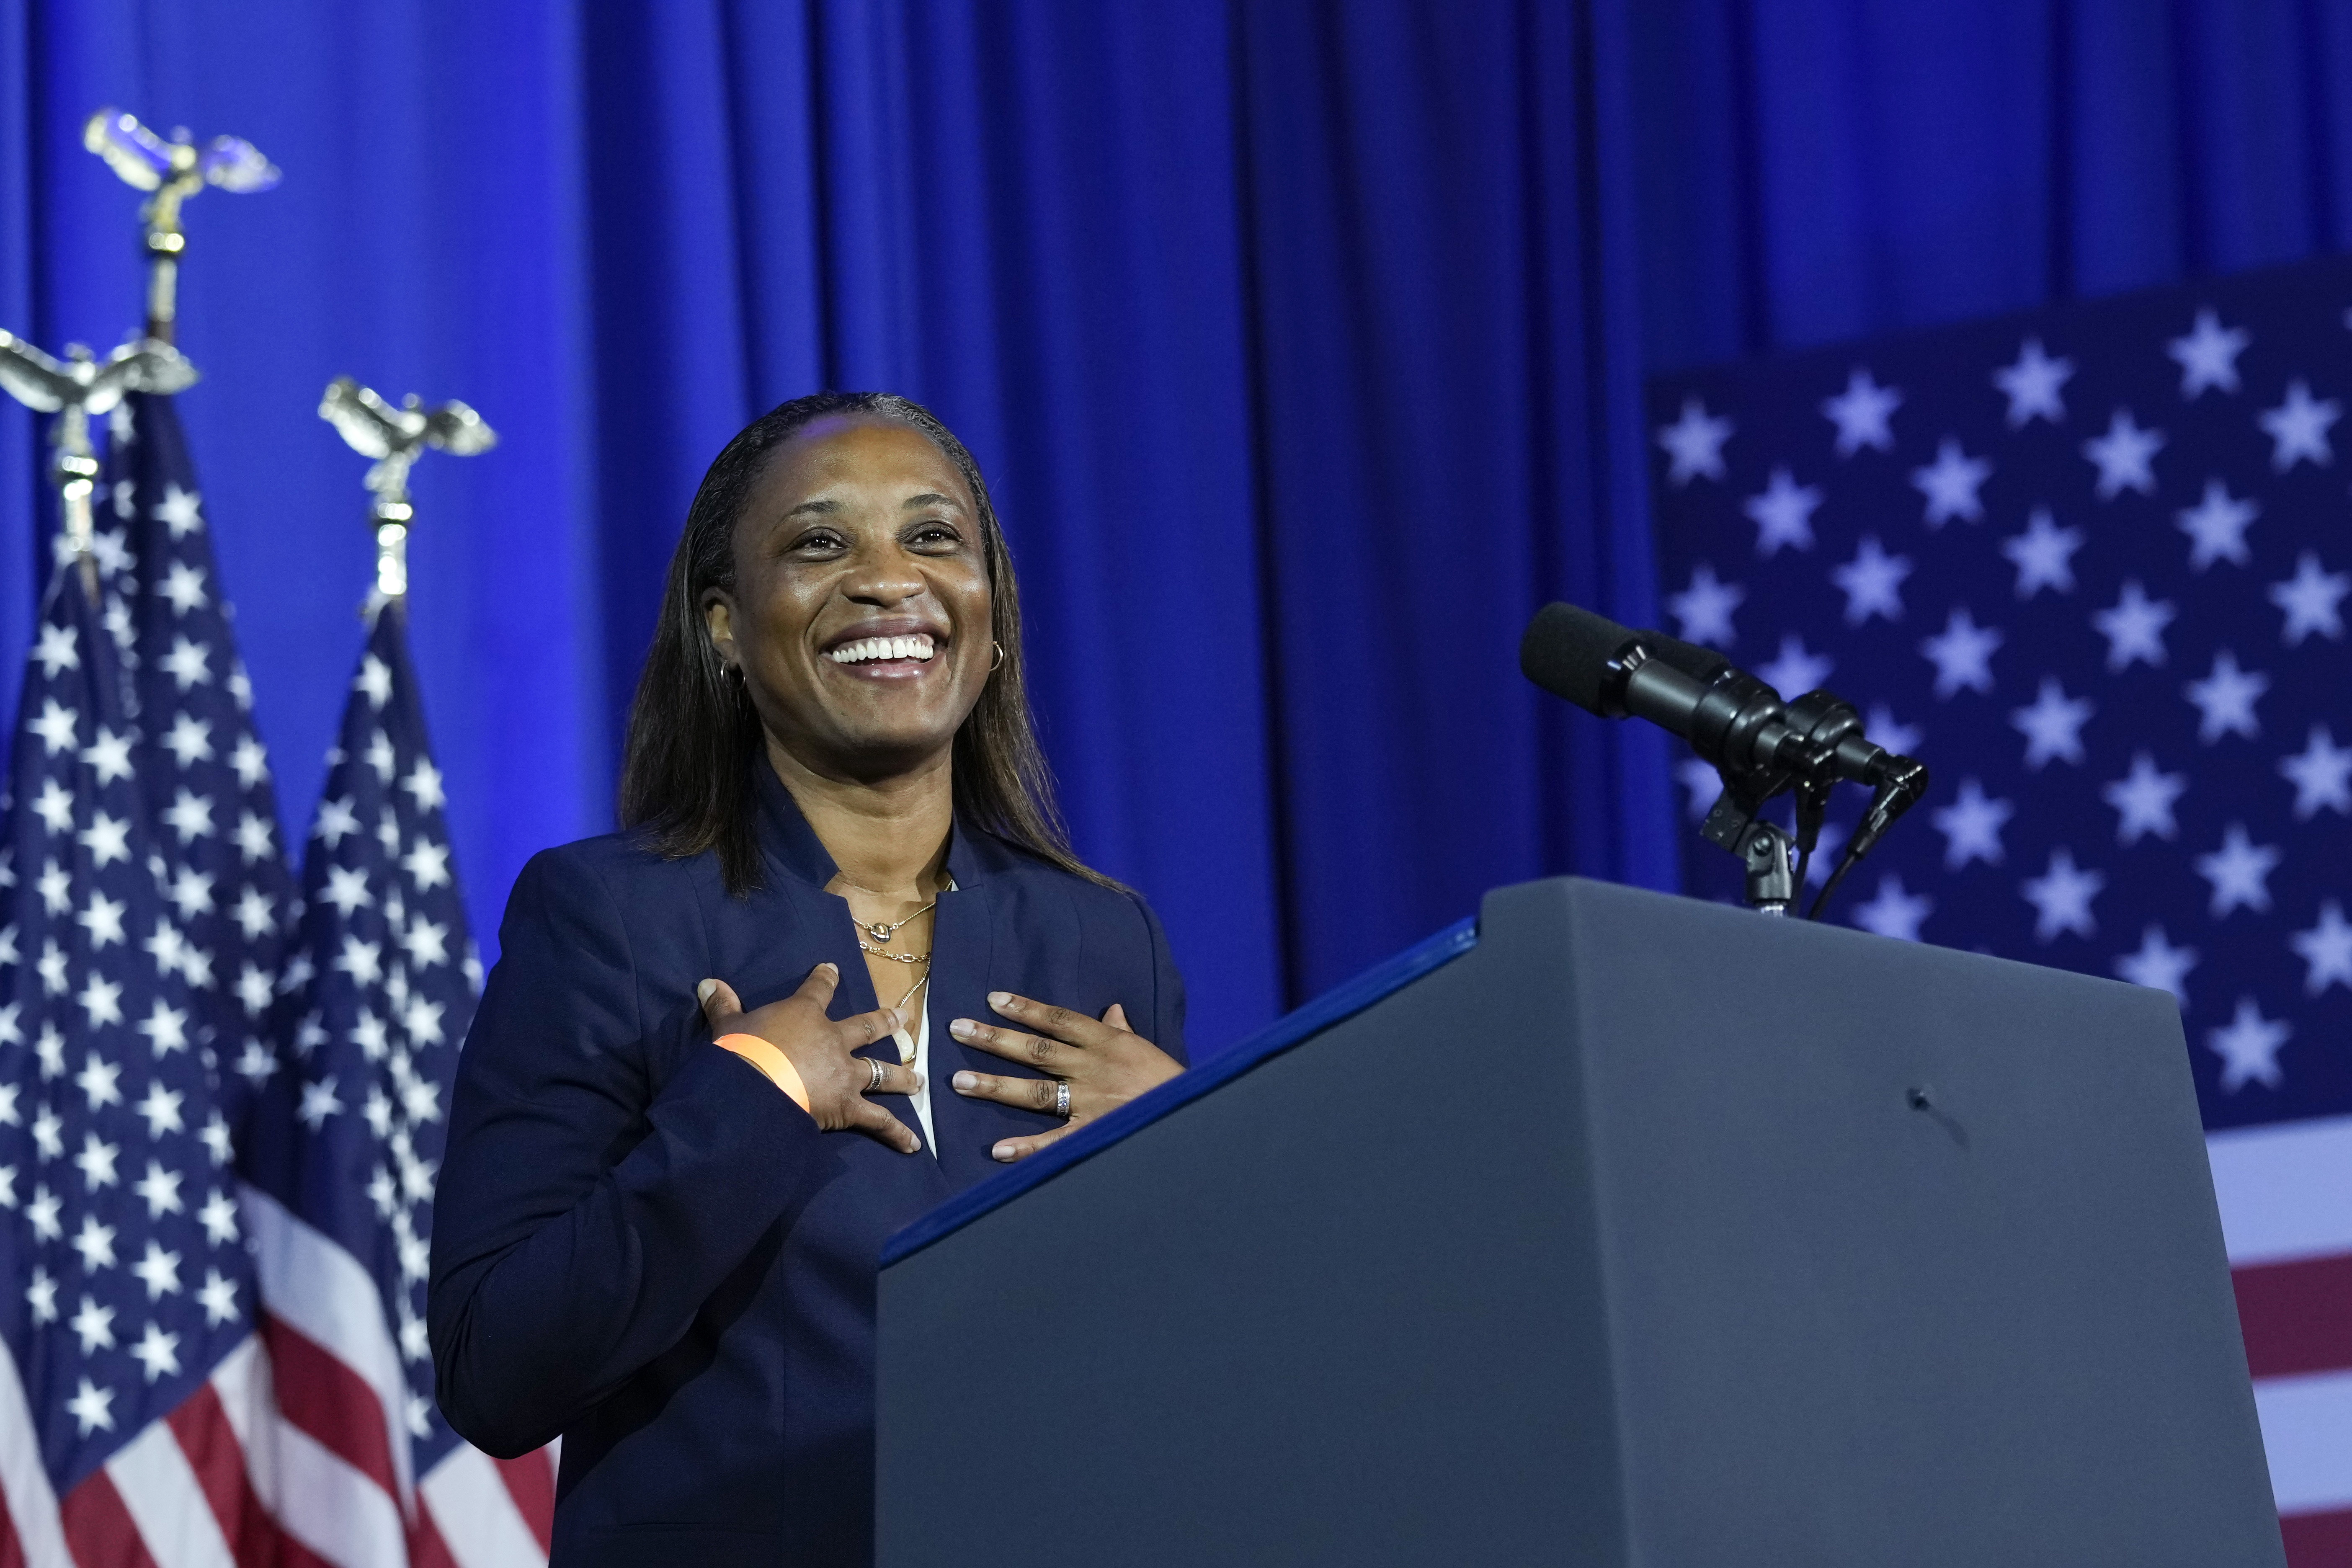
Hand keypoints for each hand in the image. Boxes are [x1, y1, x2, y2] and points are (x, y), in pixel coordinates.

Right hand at [698, 963, 923, 1153]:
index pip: (817, 990)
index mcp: (804, 1015)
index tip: (832, 968)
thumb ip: (722, 1006)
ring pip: (882, 1073)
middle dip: (885, 1023)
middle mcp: (833, 1041)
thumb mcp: (728, 1027)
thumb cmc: (741, 1053)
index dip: (825, 978)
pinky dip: (897, 1133)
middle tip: (903, 1018)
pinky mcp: (848, 1106)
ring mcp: (845, 1074)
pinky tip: (914, 1145)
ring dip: (902, 1077)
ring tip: (918, 1081)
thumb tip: (706, 982)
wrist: (755, 1089)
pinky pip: (879, 1121)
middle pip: (866, 1028)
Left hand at [948, 993, 1181, 1161]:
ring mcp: (1091, 1102)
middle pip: (1036, 1050)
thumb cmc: (1168, 1081)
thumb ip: (1122, 1030)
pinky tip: (999, 1150)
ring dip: (996, 1086)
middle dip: (995, 1039)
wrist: (1192, 1114)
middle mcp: (1093, 1068)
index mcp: (1106, 1042)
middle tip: (958, 1029)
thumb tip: (1113, 1010)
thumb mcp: (1145, 1048)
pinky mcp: (1094, 1134)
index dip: (1026, 1008)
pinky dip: (1028, 1147)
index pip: (1059, 1019)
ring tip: (960, 1082)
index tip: (993, 998)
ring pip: (1036, 1092)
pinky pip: (1056, 1142)